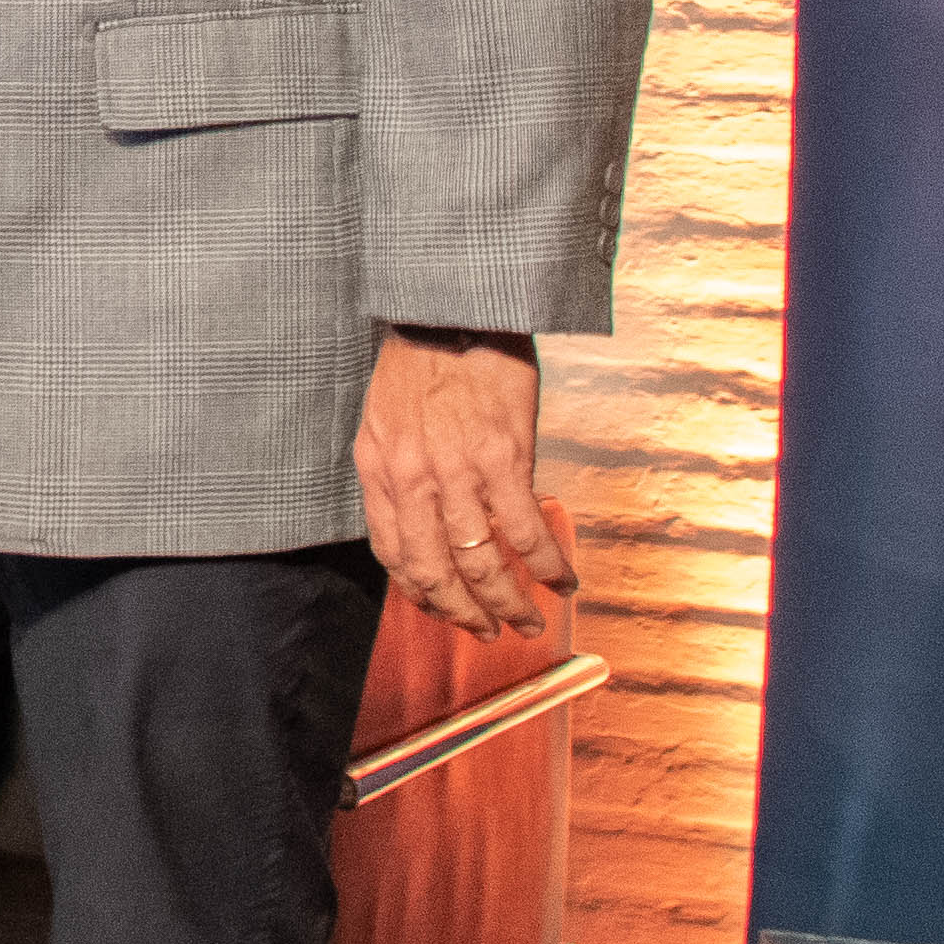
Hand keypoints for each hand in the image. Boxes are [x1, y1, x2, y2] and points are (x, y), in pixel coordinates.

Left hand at [355, 330, 568, 637]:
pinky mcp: (503, 458)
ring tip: (529, 622)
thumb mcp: (387, 419)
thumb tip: (422, 520)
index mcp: (380, 469)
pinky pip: (525, 531)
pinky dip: (547, 565)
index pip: (393, 554)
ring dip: (508, 603)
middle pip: (434, 571)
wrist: (451, 308)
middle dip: (464, 614)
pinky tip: (562, 581)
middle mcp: (412, 478)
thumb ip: (400, 471)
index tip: (444, 611)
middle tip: (490, 634)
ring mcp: (456, 471)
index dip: (421, 593)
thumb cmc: (422, 362)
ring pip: (480, 562)